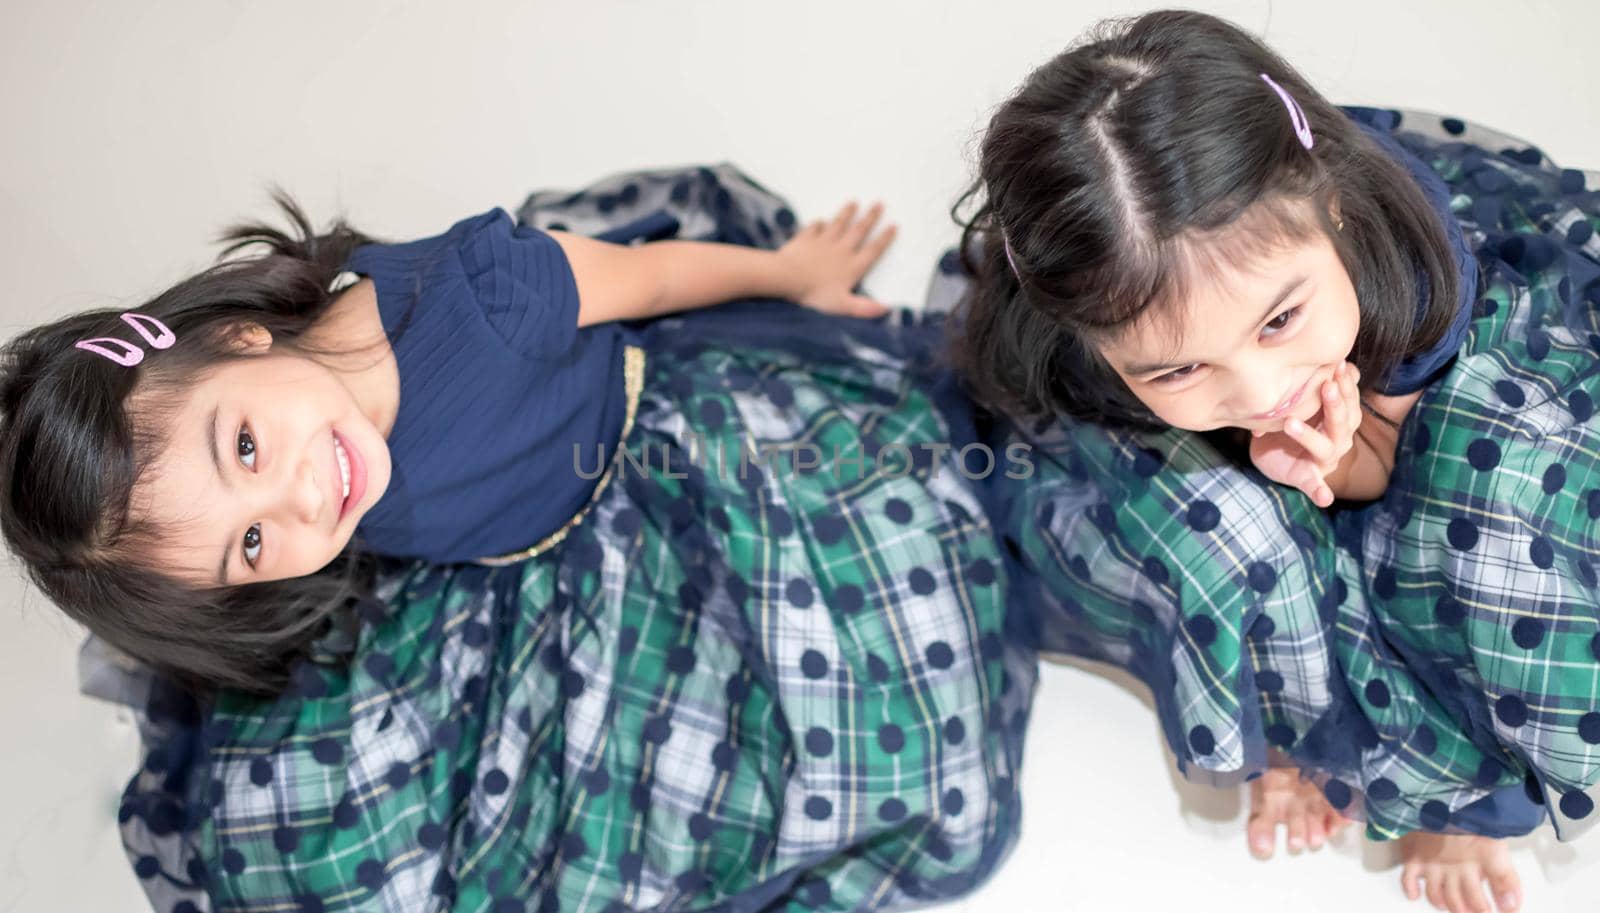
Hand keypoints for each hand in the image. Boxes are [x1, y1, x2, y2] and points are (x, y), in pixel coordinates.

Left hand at [777, 201, 895, 317]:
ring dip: (847, 213)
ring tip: (854, 203)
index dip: (884, 238)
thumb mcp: (842, 306)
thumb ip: (864, 308)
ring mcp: (823, 242)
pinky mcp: (806, 239)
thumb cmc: (814, 294)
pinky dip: (818, 224)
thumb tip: (886, 309)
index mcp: (851, 266)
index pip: (873, 250)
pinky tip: (820, 220)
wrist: (787, 277)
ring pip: (838, 224)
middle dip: (870, 217)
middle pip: (858, 231)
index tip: (893, 225)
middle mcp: (840, 250)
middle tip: (879, 204)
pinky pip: (814, 228)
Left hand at [1248, 363, 1361, 507]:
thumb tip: (1341, 360)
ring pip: (1326, 446)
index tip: (1339, 364)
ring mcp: (1326, 459)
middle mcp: (1339, 437)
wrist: (1272, 451)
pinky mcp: (1309, 478)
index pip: (1349, 398)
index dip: (1347, 383)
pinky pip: (1316, 487)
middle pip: (1343, 420)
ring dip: (1311, 436)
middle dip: (1335, 404)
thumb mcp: (1303, 398)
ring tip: (1291, 423)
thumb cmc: (1292, 419)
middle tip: (1326, 386)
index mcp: (1339, 416)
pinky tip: (1324, 497)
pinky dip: (1320, 492)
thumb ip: (1317, 382)